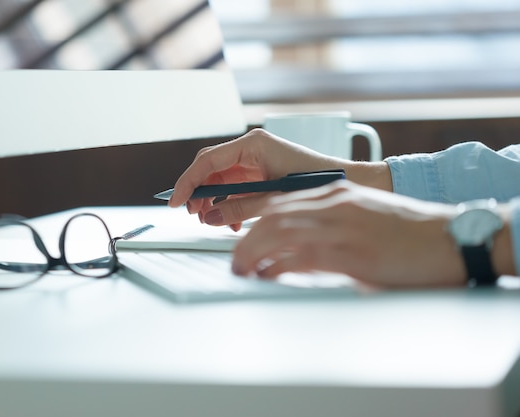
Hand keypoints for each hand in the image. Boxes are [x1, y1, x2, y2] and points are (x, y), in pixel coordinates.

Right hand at [169, 129, 389, 229]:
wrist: (348, 182)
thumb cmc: (316, 183)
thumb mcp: (273, 198)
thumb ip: (239, 207)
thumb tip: (209, 217)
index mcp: (252, 145)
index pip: (207, 161)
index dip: (187, 182)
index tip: (175, 202)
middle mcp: (250, 149)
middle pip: (209, 169)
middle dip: (198, 193)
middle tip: (193, 215)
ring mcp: (255, 160)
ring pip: (220, 180)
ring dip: (213, 201)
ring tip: (213, 222)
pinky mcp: (260, 172)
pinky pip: (234, 187)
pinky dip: (229, 204)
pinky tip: (233, 222)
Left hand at [231, 180, 466, 287]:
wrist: (450, 238)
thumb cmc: (410, 232)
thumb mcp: (364, 217)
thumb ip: (332, 225)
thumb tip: (301, 250)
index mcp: (336, 193)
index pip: (280, 200)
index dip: (254, 217)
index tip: (241, 233)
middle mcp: (333, 204)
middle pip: (272, 215)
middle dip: (246, 237)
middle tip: (236, 257)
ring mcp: (340, 226)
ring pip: (277, 233)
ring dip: (252, 253)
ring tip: (242, 269)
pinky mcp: (348, 252)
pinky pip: (298, 258)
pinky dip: (276, 268)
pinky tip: (267, 277)